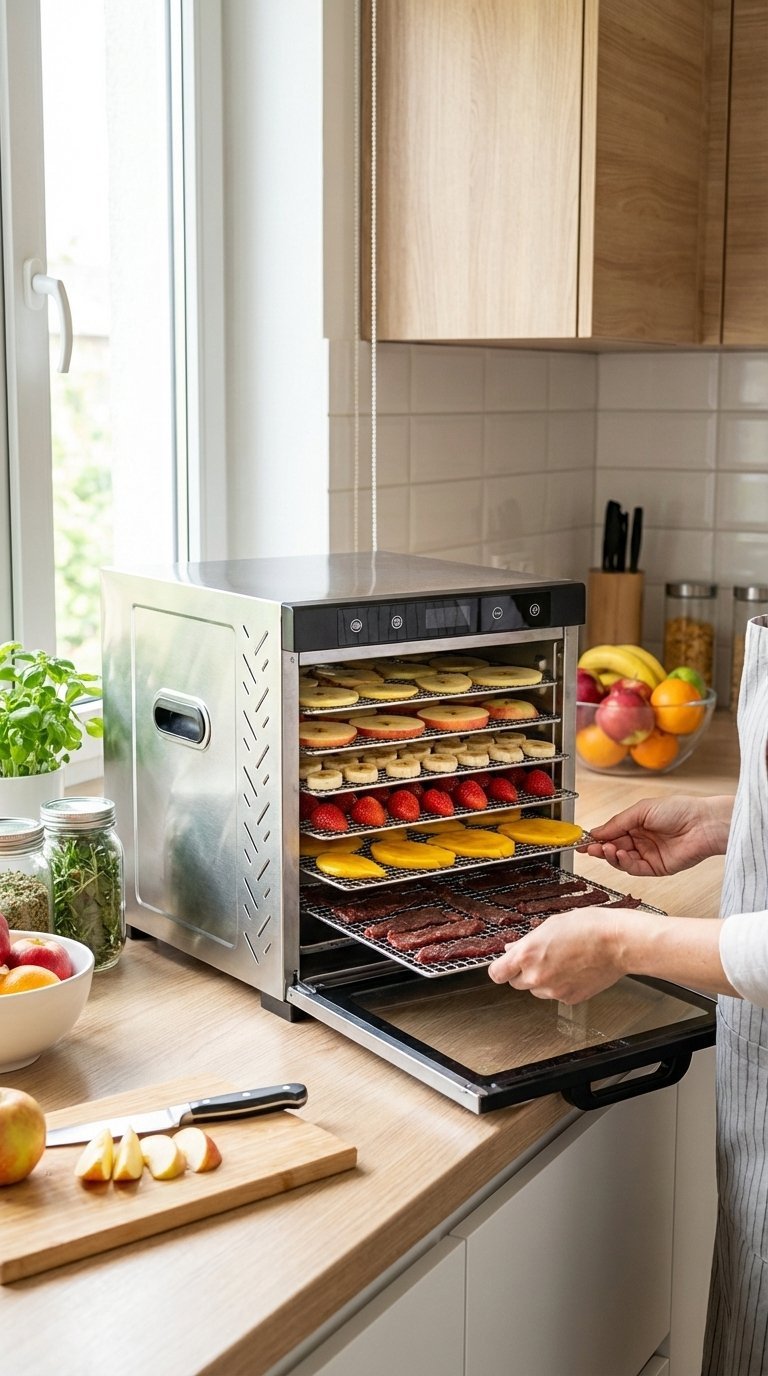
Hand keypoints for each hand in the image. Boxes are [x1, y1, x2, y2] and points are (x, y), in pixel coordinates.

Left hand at [488, 907, 632, 1003]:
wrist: (617, 942)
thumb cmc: (588, 927)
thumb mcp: (550, 926)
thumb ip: (527, 942)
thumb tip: (513, 949)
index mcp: (527, 955)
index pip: (497, 973)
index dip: (500, 968)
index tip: (504, 965)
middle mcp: (537, 976)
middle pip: (516, 983)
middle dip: (523, 972)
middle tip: (539, 957)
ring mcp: (553, 991)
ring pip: (537, 990)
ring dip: (542, 980)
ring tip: (561, 961)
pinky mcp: (570, 999)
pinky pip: (556, 995)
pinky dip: (560, 986)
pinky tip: (573, 970)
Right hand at [578, 794, 732, 876]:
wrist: (702, 824)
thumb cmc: (679, 810)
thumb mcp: (641, 810)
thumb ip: (617, 823)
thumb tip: (596, 831)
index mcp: (636, 824)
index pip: (611, 833)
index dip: (596, 837)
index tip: (581, 841)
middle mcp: (640, 840)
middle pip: (613, 848)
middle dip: (600, 848)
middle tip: (589, 848)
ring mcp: (647, 855)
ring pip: (621, 860)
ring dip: (610, 856)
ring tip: (606, 849)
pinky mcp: (656, 868)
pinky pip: (634, 869)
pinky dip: (624, 863)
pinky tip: (620, 855)